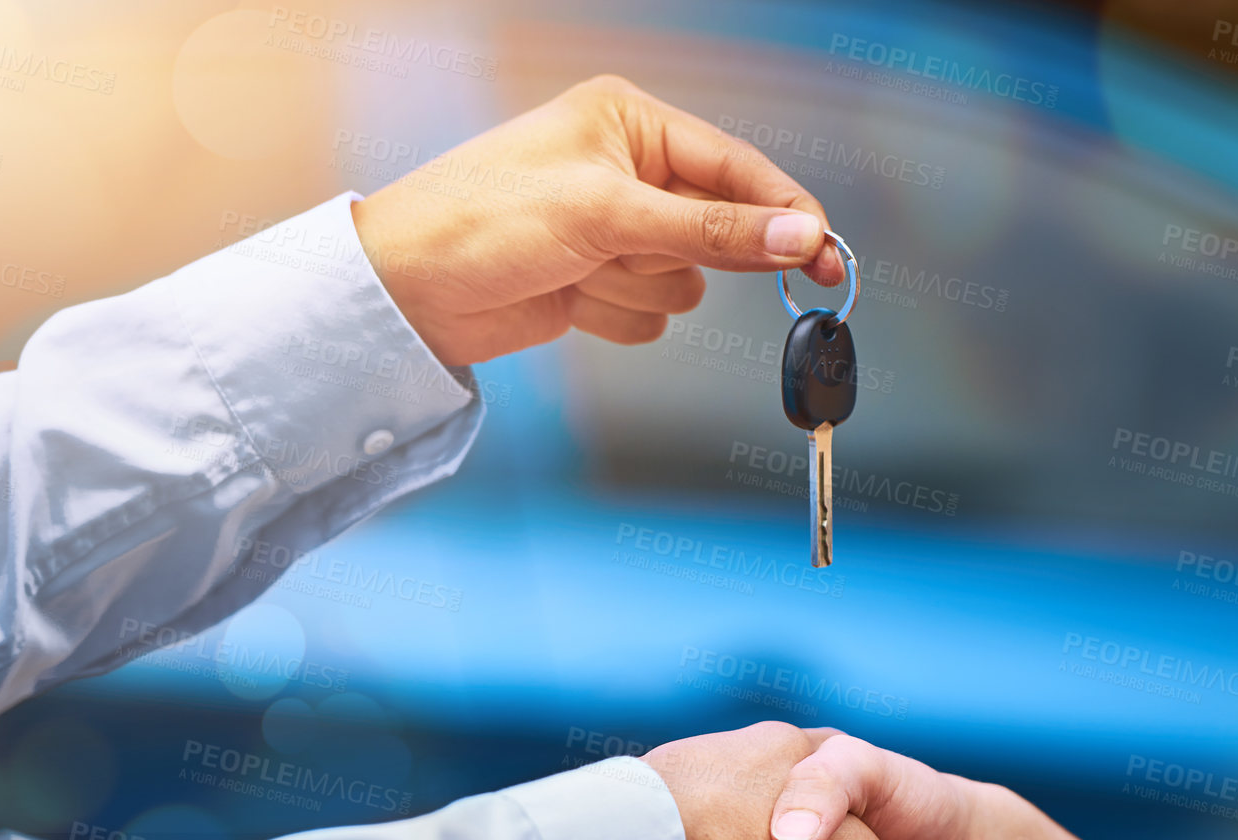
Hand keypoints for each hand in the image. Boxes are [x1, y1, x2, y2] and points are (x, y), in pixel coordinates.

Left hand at [349, 74, 843, 365]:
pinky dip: (612, 316)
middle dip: (679, 255)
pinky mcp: (598, 285)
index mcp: (629, 123)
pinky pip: (650, 318)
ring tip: (573, 270)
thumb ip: (712, 230)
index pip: (736, 167)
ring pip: (685, 285)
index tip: (831, 257)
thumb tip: (800, 234)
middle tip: (679, 265)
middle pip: (717, 233)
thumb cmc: (483, 221)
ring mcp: (614, 234)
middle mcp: (628, 173)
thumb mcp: (607, 215)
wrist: (407, 293)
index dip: (787, 214)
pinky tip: (562, 297)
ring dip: (635, 289)